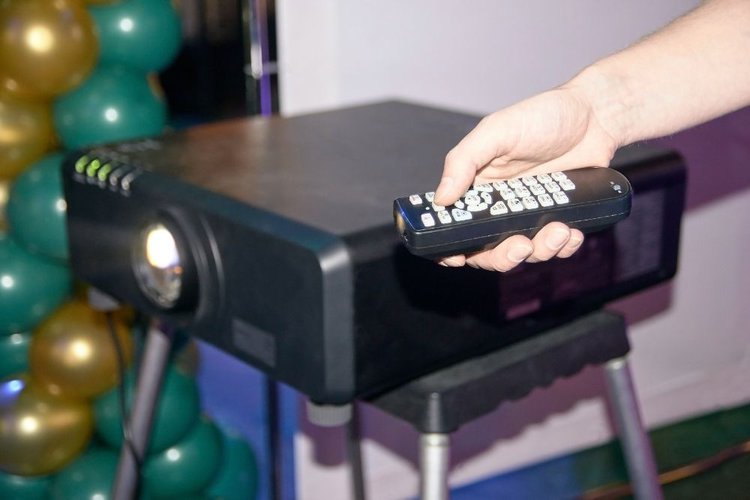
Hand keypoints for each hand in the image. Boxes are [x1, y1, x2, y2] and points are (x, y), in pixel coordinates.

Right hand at [433, 85, 619, 270]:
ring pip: (525, 252)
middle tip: (522, 245)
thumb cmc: (541, 115)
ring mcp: (529, 215)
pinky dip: (564, 247)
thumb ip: (463, 161)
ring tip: (559, 229)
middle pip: (488, 251)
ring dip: (541, 250)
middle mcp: (499, 207)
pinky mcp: (557, 218)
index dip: (450, 248)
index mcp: (477, 188)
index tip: (457, 258)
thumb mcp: (495, 131)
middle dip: (504, 256)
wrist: (594, 115)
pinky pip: (556, 248)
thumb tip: (441, 198)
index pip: (454, 226)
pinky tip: (572, 231)